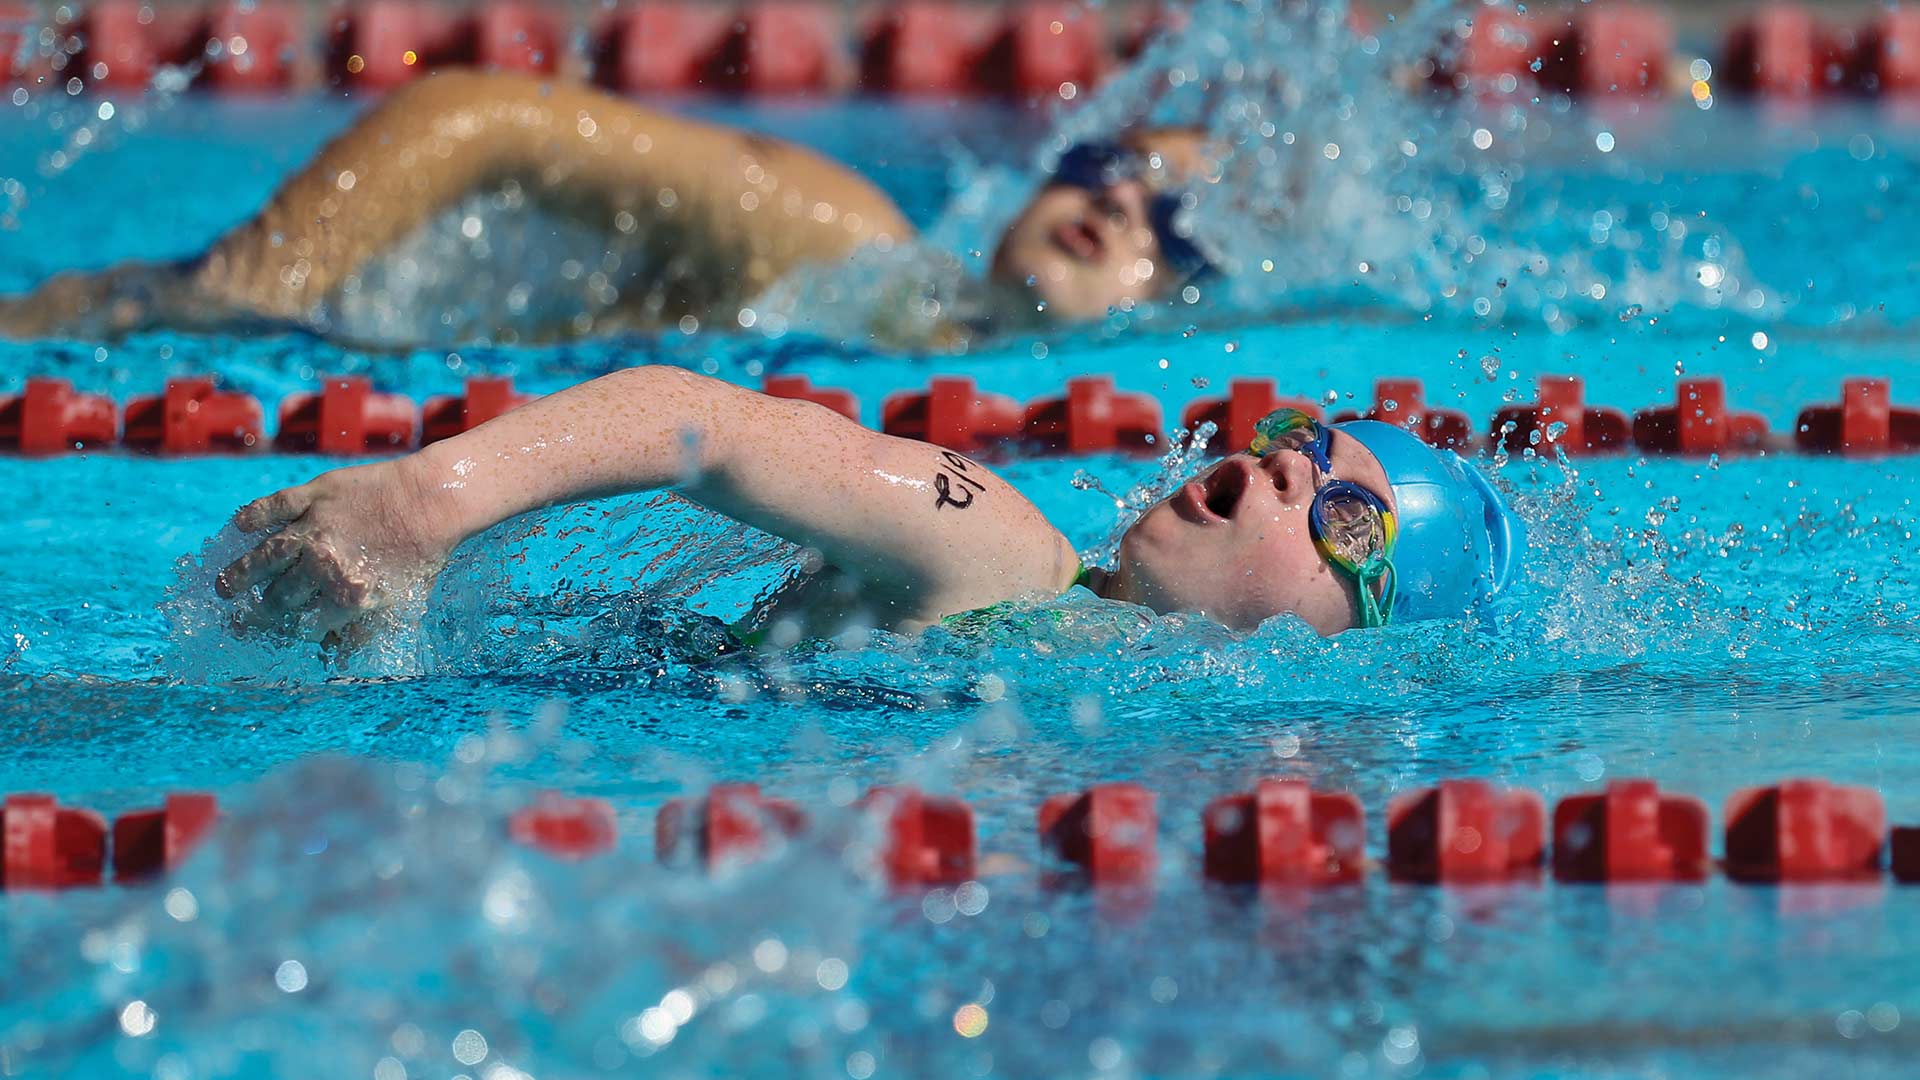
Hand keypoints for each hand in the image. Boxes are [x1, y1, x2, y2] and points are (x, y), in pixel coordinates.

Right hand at [215, 455, 459, 644]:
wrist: (435, 500)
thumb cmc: (422, 554)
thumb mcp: (402, 602)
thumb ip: (365, 631)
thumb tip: (335, 656)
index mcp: (348, 597)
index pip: (303, 625)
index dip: (288, 631)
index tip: (277, 633)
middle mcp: (325, 565)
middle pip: (279, 596)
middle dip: (258, 612)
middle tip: (239, 620)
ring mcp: (316, 527)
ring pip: (266, 555)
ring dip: (240, 573)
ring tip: (224, 587)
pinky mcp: (315, 494)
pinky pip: (274, 506)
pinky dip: (254, 517)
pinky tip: (240, 527)